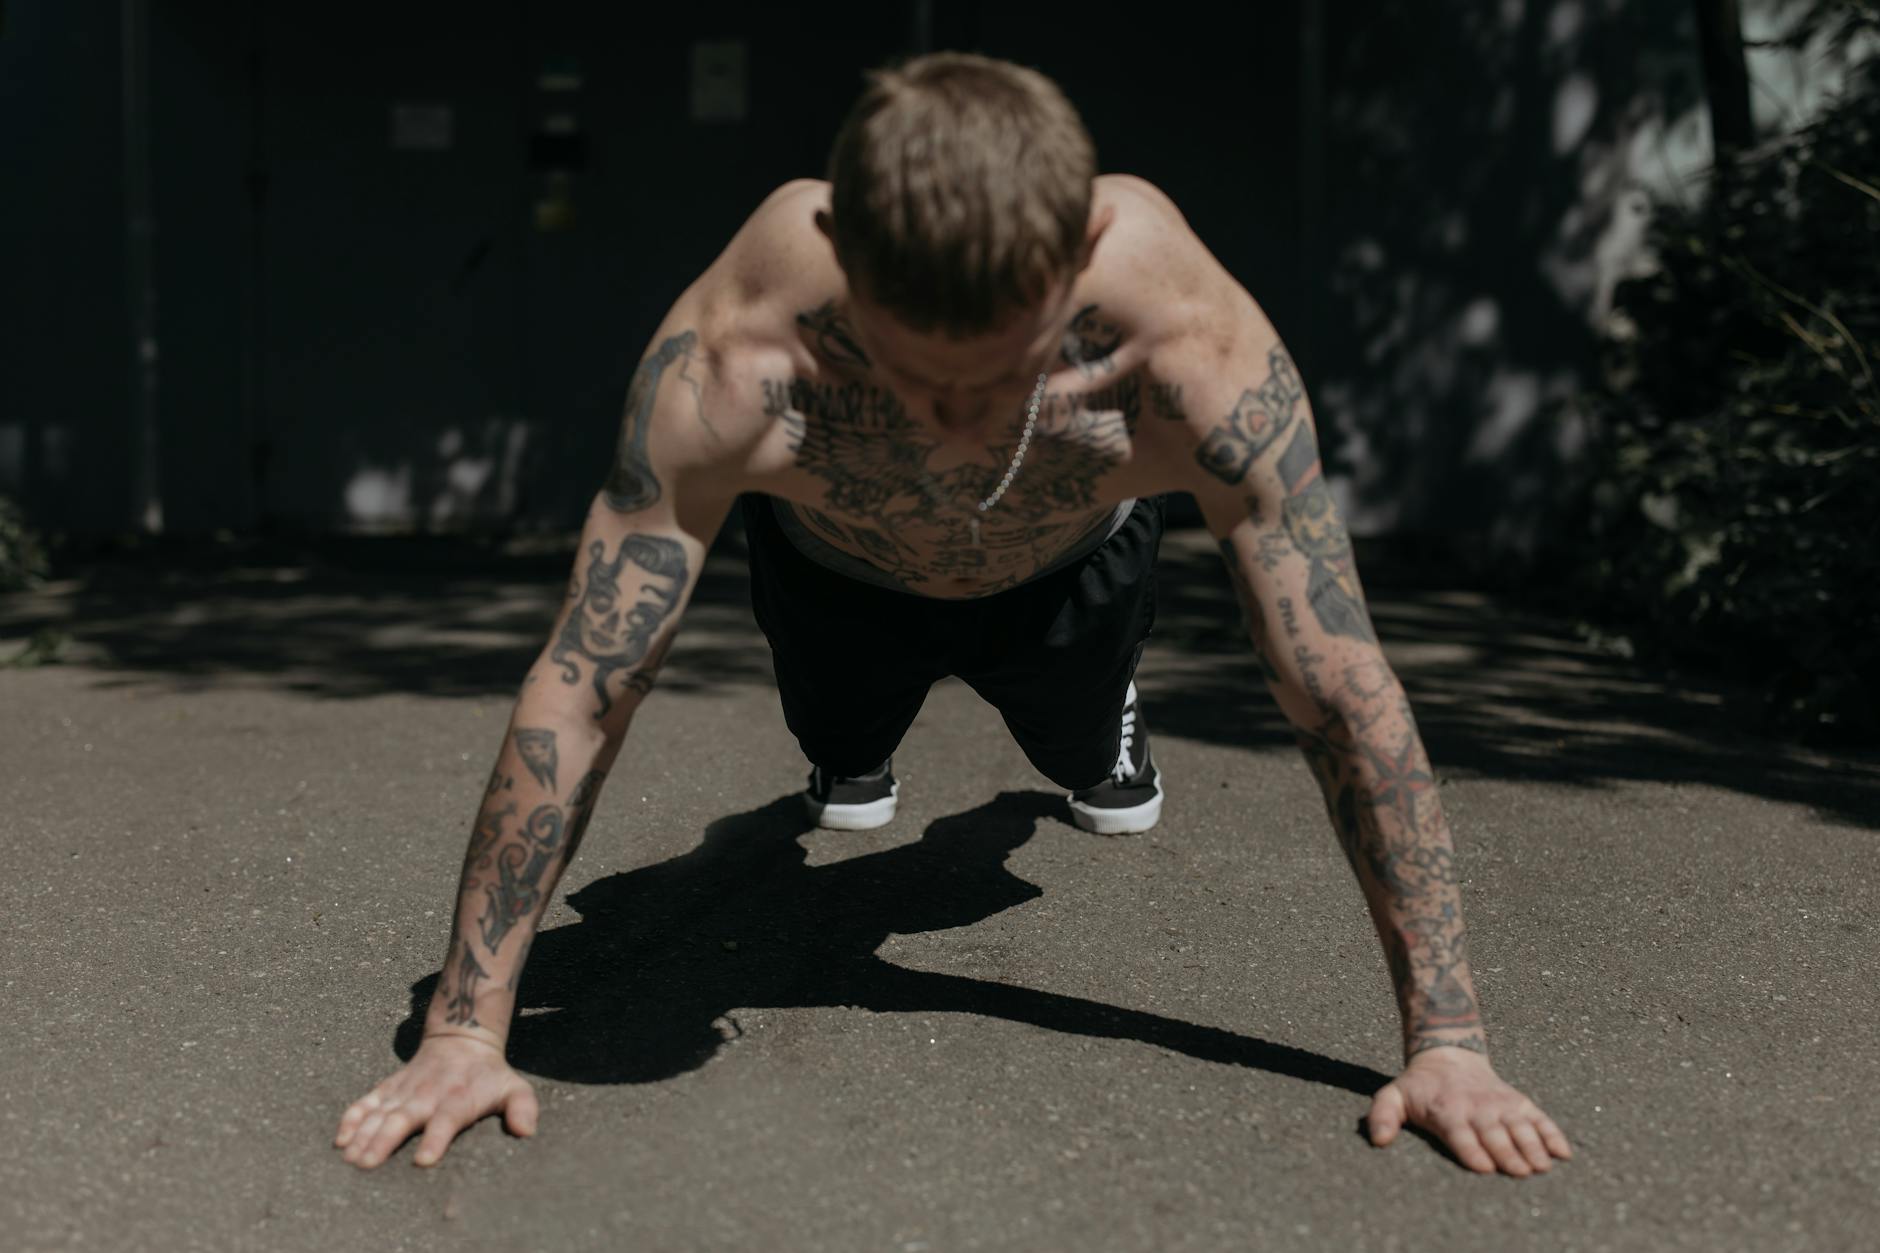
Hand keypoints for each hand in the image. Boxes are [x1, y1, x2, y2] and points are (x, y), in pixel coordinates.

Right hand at [334, 1034, 538, 1169]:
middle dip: (384, 1141)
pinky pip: (366, 1102)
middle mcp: (427, 1094)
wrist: (462, 1039)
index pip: (447, 1119)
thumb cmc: (489, 1075)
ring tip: (349, 1158)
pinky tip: (340, 1138)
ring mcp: (405, 1090)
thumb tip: (526, 1131)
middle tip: (367, 1164)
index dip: (436, 1138)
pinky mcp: (389, 1088)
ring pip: (380, 1112)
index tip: (424, 1160)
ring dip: (363, 1134)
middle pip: (403, 1118)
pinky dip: (352, 1118)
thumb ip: (523, 1107)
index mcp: (458, 1097)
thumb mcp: (514, 1086)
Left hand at [1366, 1046, 1572, 1175]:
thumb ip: (1382, 1116)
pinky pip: (1540, 1119)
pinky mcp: (1520, 1103)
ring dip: (1533, 1147)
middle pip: (1495, 1134)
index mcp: (1447, 1111)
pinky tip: (1563, 1153)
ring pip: (1521, 1127)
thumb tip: (1378, 1141)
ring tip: (1542, 1167)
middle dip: (1507, 1154)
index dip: (1472, 1151)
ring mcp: (1502, 1105)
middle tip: (1520, 1173)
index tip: (1484, 1168)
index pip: (1460, 1134)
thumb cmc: (1419, 1087)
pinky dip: (1553, 1135)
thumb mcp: (1393, 1096)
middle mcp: (1477, 1108)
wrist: (1448, 1055)